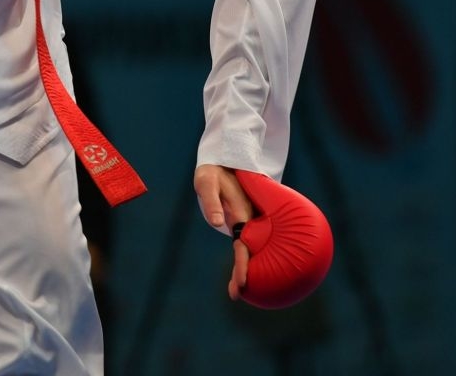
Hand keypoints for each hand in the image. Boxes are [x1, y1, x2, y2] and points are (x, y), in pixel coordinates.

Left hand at [194, 163, 253, 301]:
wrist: (224, 161)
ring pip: (248, 246)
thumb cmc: (213, 172)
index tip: (242, 284)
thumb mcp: (207, 182)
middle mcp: (247, 220)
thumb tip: (218, 222)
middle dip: (243, 272)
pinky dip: (243, 255)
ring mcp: (246, 220)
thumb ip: (212, 201)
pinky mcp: (241, 219)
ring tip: (237, 288)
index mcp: (240, 214)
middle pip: (248, 250)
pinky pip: (245, 240)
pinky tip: (241, 265)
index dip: (242, 265)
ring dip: (243, 265)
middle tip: (235, 295)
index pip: (243, 245)